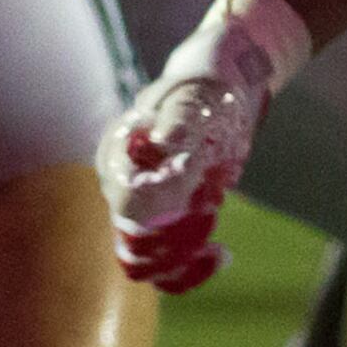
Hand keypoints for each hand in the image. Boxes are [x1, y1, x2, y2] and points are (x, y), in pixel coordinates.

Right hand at [99, 0, 309, 291]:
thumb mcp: (199, 96)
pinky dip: (191, 264)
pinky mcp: (169, 214)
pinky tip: (221, 254)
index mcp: (119, 152)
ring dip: (185, 257)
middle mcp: (123, 182)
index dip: (163, 211)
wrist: (227, 82)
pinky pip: (169, 256)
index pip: (128, 200)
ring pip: (149, 257)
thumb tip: (163, 144)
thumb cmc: (209, 83)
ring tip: (218, 242)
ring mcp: (145, 201)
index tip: (202, 199)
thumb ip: (180, 121)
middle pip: (132, 240)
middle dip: (174, 245)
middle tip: (212, 216)